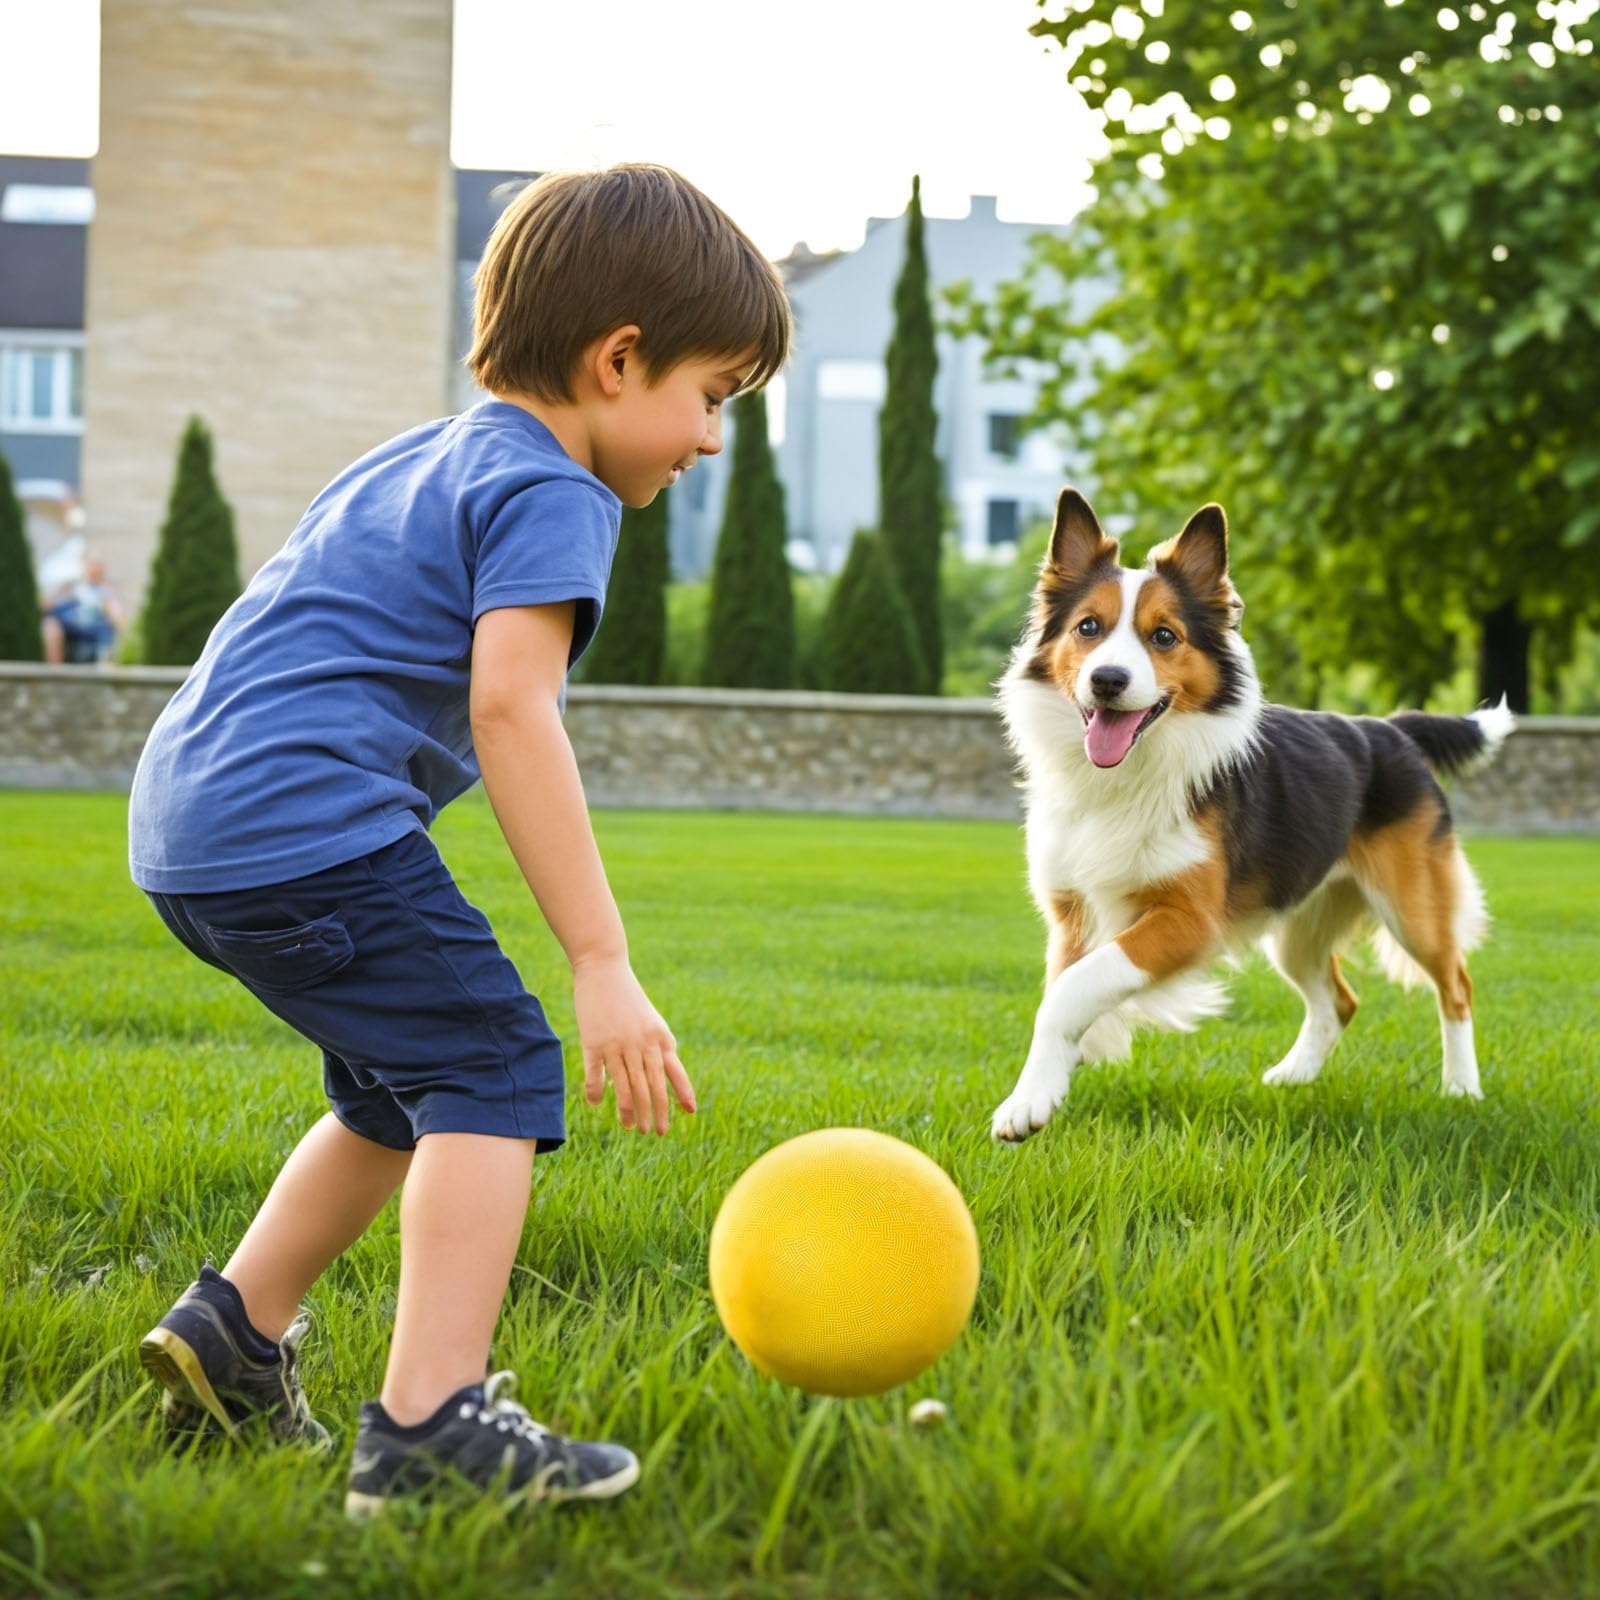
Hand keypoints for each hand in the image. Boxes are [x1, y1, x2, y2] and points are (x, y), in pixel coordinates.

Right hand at [574, 957, 695, 1134]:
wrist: (604, 969)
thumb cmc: (629, 997)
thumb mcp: (652, 1020)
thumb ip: (661, 1044)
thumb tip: (669, 1068)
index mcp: (659, 1037)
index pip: (674, 1072)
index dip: (682, 1093)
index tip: (689, 1113)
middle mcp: (641, 1043)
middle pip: (651, 1085)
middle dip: (656, 1111)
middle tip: (656, 1132)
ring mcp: (617, 1044)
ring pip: (625, 1085)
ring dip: (630, 1110)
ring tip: (634, 1128)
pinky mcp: (593, 1042)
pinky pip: (596, 1073)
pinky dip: (596, 1091)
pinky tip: (597, 1105)